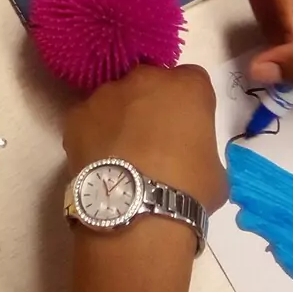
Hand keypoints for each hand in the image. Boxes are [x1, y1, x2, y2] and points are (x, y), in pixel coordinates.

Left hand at [63, 65, 227, 212]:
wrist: (138, 212)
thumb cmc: (189, 190)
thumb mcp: (215, 170)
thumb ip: (200, 148)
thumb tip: (187, 158)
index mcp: (187, 87)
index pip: (191, 82)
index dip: (189, 106)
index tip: (187, 129)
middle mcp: (145, 79)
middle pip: (150, 83)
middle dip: (151, 104)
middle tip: (153, 140)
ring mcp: (106, 94)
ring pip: (115, 99)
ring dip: (120, 118)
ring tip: (122, 155)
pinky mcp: (77, 114)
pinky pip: (89, 119)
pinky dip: (94, 134)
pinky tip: (100, 161)